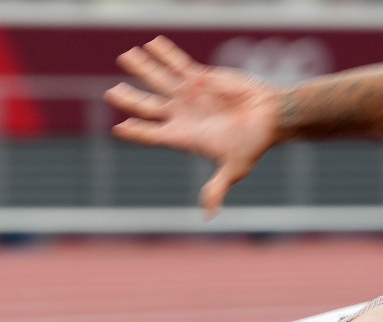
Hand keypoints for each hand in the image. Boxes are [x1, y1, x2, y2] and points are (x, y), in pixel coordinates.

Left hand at [105, 37, 281, 214]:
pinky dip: (166, 54)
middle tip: (111, 93)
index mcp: (185, 137)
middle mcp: (183, 115)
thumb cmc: (253, 144)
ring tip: (126, 55)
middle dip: (129, 98)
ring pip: (159, 79)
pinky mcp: (202, 78)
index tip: (119, 127)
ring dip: (143, 68)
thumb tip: (209, 216)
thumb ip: (216, 189)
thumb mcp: (234, 169)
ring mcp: (190, 95)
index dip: (135, 131)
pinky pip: (179, 63)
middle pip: (147, 106)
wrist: (271, 117)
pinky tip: (153, 44)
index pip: (152, 134)